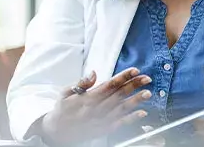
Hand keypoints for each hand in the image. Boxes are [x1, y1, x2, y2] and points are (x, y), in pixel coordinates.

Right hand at [34, 67, 152, 145]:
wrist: (56, 132)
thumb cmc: (62, 110)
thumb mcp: (66, 92)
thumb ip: (81, 83)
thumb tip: (93, 73)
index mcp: (89, 98)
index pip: (110, 84)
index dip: (124, 77)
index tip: (135, 70)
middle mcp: (97, 108)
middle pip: (119, 95)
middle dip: (134, 85)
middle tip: (147, 78)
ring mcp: (101, 120)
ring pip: (122, 109)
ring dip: (136, 100)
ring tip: (148, 93)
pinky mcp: (103, 130)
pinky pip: (120, 124)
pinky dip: (132, 119)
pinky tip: (142, 113)